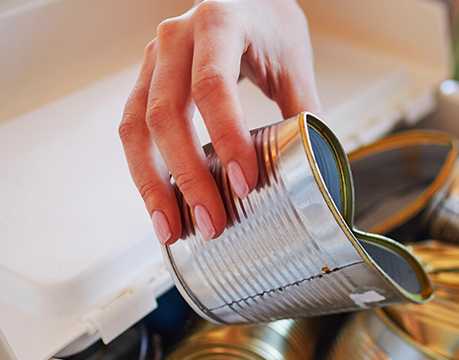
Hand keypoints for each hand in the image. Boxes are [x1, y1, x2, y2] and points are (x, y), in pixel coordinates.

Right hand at [119, 0, 320, 244]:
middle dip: (188, 176)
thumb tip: (317, 172)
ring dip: (153, 184)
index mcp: (220, 25)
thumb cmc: (271, 30)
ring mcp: (153, 59)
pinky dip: (145, 172)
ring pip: (135, 126)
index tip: (245, 183)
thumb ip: (304, 114)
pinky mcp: (144, 81)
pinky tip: (163, 207)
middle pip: (166, 113)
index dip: (227, 138)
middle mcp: (176, 38)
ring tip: (172, 230)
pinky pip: (133, 130)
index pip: (214, 86)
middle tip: (212, 223)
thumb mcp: (294, 64)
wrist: (246, 0)